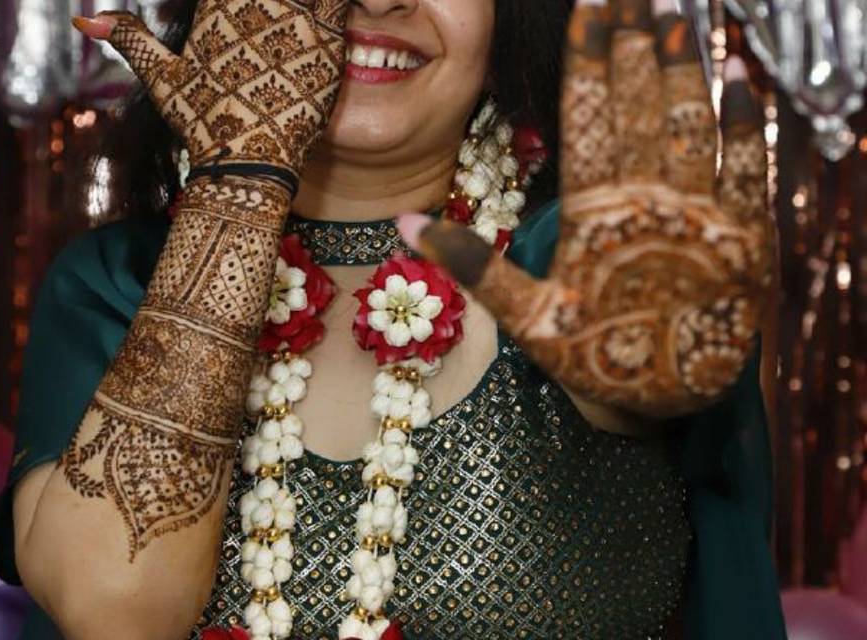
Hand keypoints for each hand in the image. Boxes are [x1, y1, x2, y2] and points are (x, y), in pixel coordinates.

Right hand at [73, 0, 348, 174]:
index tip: (243, 12)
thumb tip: (81, 18)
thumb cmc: (202, 124)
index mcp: (219, 6)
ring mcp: (295, 23)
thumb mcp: (162, 77)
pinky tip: (359, 13)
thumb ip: (129, 37)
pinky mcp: (329, 44)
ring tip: (294, 26)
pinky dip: (340, 6)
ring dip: (309, 2)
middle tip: (271, 26)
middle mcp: (257, 6)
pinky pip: (343, 3)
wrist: (247, 167)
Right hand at [401, 0, 771, 418]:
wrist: (674, 401)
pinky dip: (746, 118)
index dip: (590, 56)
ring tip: (678, 16)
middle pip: (643, 103)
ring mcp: (706, 214)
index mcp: (594, 215)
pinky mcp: (749, 232)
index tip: (591, 9)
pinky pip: (751, 162)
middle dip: (636, 42)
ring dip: (686, 65)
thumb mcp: (525, 317)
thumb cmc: (595, 356)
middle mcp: (652, 202)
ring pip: (695, 122)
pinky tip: (738, 78)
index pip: (590, 115)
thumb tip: (404, 223)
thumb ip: (470, 264)